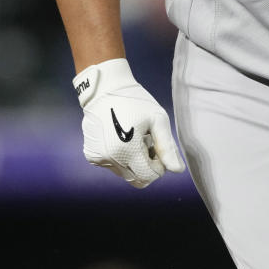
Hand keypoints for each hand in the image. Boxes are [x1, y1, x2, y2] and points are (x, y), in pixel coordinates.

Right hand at [73, 58, 184, 188]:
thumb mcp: (157, 120)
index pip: (149, 176)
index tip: (156, 146)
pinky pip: (112, 166)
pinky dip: (120, 158)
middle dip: (146, 166)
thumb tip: (177, 171)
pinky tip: (121, 138)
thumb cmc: (135, 101)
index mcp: (127, 150)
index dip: (158, 166)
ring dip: (133, 162)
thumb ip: (168, 147)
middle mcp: (110, 158)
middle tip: (147, 144)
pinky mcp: (91, 155)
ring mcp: (98, 158)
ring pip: (125, 174)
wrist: (103, 89)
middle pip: (137, 179)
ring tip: (133, 138)